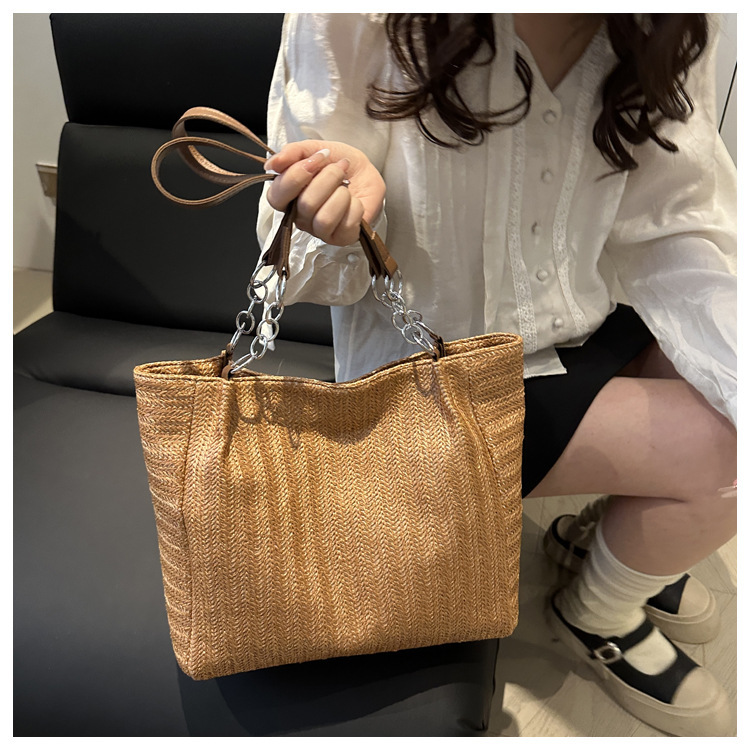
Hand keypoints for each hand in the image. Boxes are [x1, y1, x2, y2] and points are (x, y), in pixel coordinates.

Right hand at [264, 141, 385, 245]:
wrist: (366, 171)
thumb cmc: (338, 163)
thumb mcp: (315, 148)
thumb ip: (292, 153)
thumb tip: (272, 164)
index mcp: (288, 197)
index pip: (276, 196)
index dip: (296, 176)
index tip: (317, 158)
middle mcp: (301, 217)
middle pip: (305, 204)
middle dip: (328, 178)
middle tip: (339, 169)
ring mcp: (320, 231)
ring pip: (324, 219)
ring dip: (341, 194)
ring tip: (346, 186)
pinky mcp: (341, 238)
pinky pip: (345, 225)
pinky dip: (355, 206)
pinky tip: (355, 202)